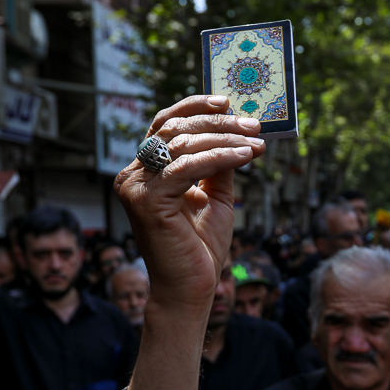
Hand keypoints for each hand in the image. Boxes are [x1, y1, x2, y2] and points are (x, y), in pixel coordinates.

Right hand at [115, 95, 264, 313]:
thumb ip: (219, 165)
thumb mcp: (216, 197)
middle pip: (176, 130)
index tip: (228, 101)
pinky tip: (245, 156)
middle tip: (253, 124)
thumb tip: (238, 132)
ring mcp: (136, 187)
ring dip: (225, 138)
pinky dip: (220, 157)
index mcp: (146, 171)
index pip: (166, 125)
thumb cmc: (201, 247)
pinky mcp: (146, 201)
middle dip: (218, 122)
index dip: (196, 108)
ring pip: (183, 145)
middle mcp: (133, 175)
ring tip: (255, 141)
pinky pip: (188, 167)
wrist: (191, 288)